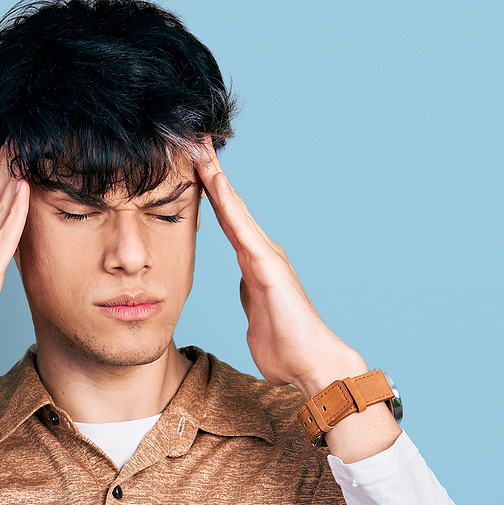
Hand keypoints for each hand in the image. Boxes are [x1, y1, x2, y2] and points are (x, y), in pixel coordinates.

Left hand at [193, 141, 366, 397]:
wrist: (310, 362)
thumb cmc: (286, 347)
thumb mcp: (257, 317)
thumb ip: (251, 299)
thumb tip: (246, 290)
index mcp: (255, 264)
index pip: (227, 222)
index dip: (211, 195)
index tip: (193, 169)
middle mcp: (262, 253)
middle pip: (231, 207)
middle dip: (212, 175)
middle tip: (193, 142)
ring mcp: (266, 256)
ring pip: (235, 210)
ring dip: (217, 179)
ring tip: (200, 150)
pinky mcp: (268, 266)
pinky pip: (242, 229)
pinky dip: (228, 204)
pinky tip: (216, 182)